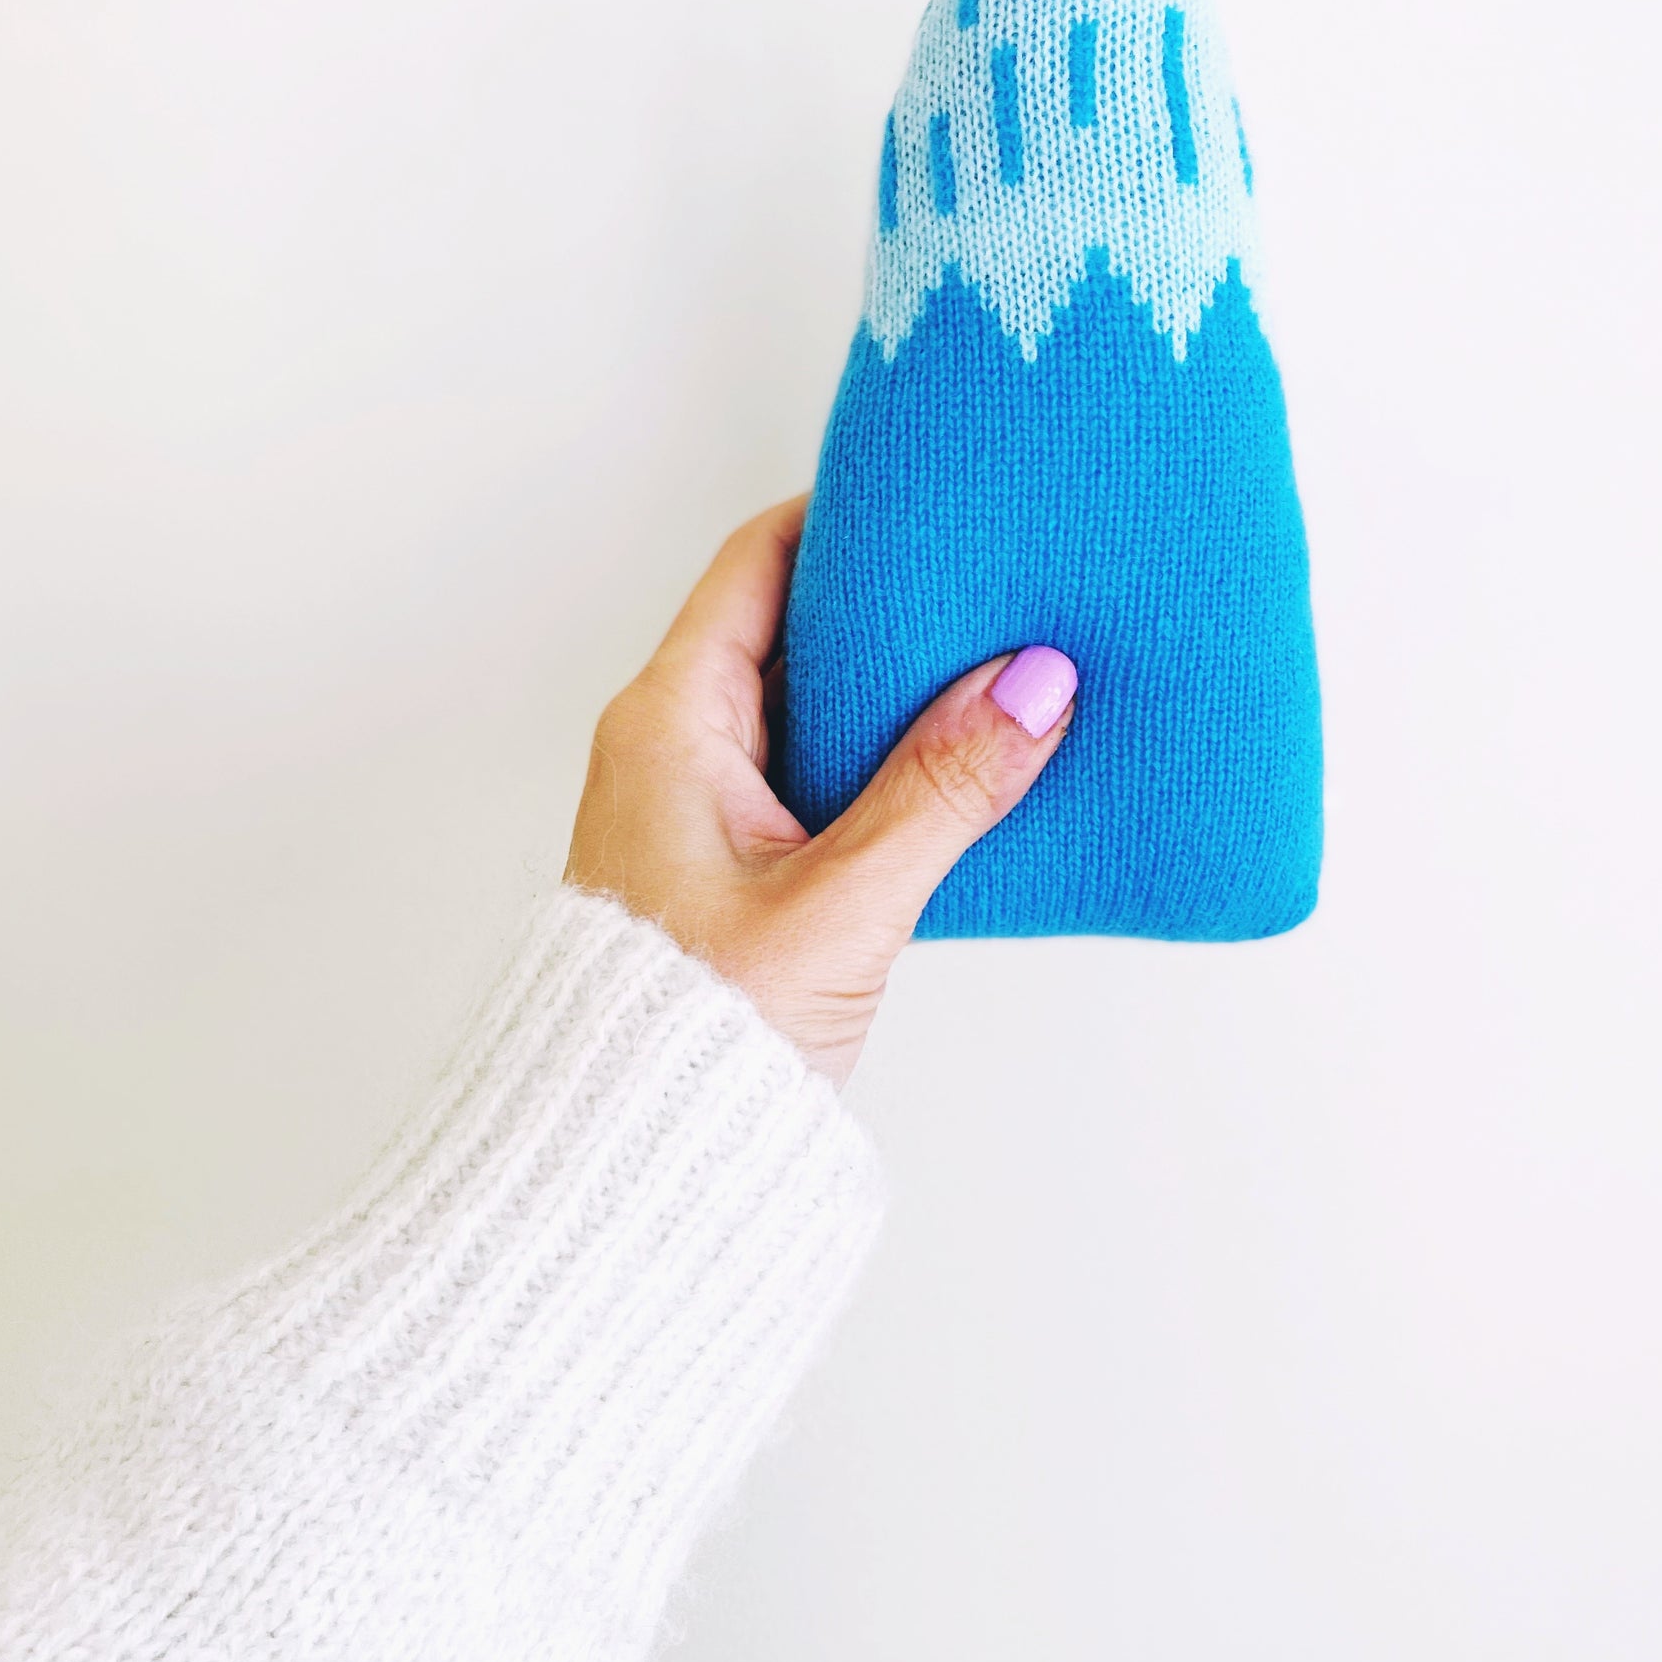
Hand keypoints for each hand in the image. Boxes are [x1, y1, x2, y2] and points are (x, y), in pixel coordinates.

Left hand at [565, 496, 1076, 1084]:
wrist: (628, 1167)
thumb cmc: (696, 1037)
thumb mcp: (843, 903)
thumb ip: (942, 790)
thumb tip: (1034, 685)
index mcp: (670, 721)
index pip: (758, 563)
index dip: (846, 517)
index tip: (933, 494)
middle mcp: (671, 746)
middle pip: (787, 626)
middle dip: (891, 602)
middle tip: (994, 575)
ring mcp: (696, 807)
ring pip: (806, 705)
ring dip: (894, 687)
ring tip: (1000, 657)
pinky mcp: (728, 865)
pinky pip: (812, 773)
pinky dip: (881, 756)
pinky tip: (960, 763)